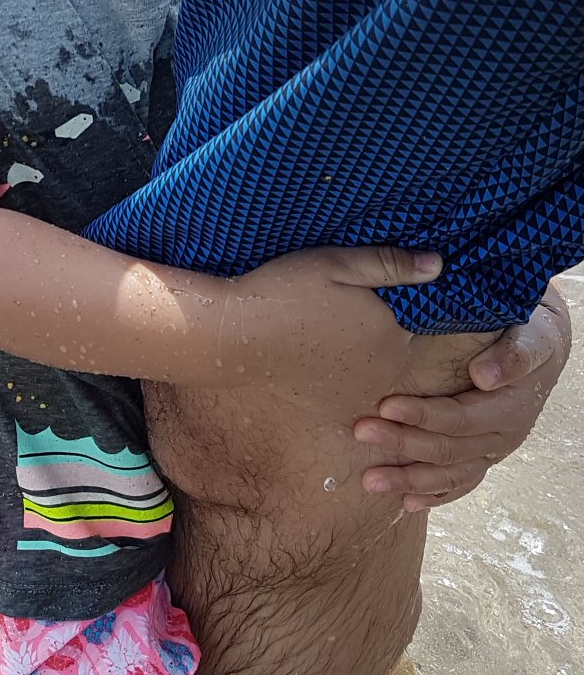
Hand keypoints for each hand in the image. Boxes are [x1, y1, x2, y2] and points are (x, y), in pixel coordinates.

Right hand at [216, 244, 443, 392]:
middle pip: (398, 346)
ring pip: (378, 371)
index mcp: (393, 334)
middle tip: (340, 313)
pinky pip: (355, 392)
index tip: (366, 293)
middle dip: (381, 330)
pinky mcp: (336, 411)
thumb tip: (438, 266)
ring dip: (364, 357)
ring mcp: (362, 396)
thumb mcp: (338, 264)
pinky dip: (345, 379)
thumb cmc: (286, 292)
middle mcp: (387, 373)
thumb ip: (392, 265)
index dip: (394, 302)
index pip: (417, 317)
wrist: (235, 338)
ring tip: (326, 336)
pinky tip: (319, 360)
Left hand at [353, 281, 571, 511]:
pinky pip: (458, 485)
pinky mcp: (482, 458)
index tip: (386, 406)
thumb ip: (514, 353)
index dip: (422, 415)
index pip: (460, 419)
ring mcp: (491, 452)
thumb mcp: (531, 336)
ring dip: (408, 480)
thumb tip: (484, 376)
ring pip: (449, 475)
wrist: (538, 349)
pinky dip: (432, 495)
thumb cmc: (528, 334)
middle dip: (402, 443)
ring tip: (369, 481)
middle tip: (362, 432)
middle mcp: (503, 437)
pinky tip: (405, 503)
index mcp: (511, 408)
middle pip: (447, 450)